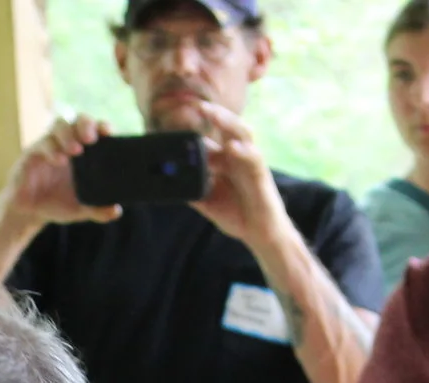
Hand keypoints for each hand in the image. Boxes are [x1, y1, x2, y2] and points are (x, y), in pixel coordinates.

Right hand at [4, 116, 123, 229]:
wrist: (29, 213)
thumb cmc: (57, 203)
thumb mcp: (80, 209)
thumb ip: (97, 209)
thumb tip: (116, 211)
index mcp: (83, 153)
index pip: (94, 130)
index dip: (101, 126)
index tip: (108, 132)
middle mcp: (66, 143)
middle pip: (77, 121)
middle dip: (86, 124)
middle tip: (91, 139)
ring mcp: (49, 146)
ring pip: (59, 126)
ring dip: (68, 135)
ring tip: (76, 150)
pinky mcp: (32, 154)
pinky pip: (42, 145)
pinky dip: (52, 150)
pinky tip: (60, 160)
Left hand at [188, 103, 292, 251]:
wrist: (259, 233)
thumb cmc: (236, 215)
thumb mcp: (207, 202)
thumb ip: (190, 191)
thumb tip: (167, 186)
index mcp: (223, 161)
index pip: (208, 139)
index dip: (195, 129)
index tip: (176, 120)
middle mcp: (237, 157)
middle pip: (227, 127)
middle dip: (214, 114)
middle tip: (196, 104)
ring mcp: (249, 163)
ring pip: (242, 133)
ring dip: (228, 122)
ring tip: (213, 114)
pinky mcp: (261, 174)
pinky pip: (253, 158)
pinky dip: (243, 151)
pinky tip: (232, 147)